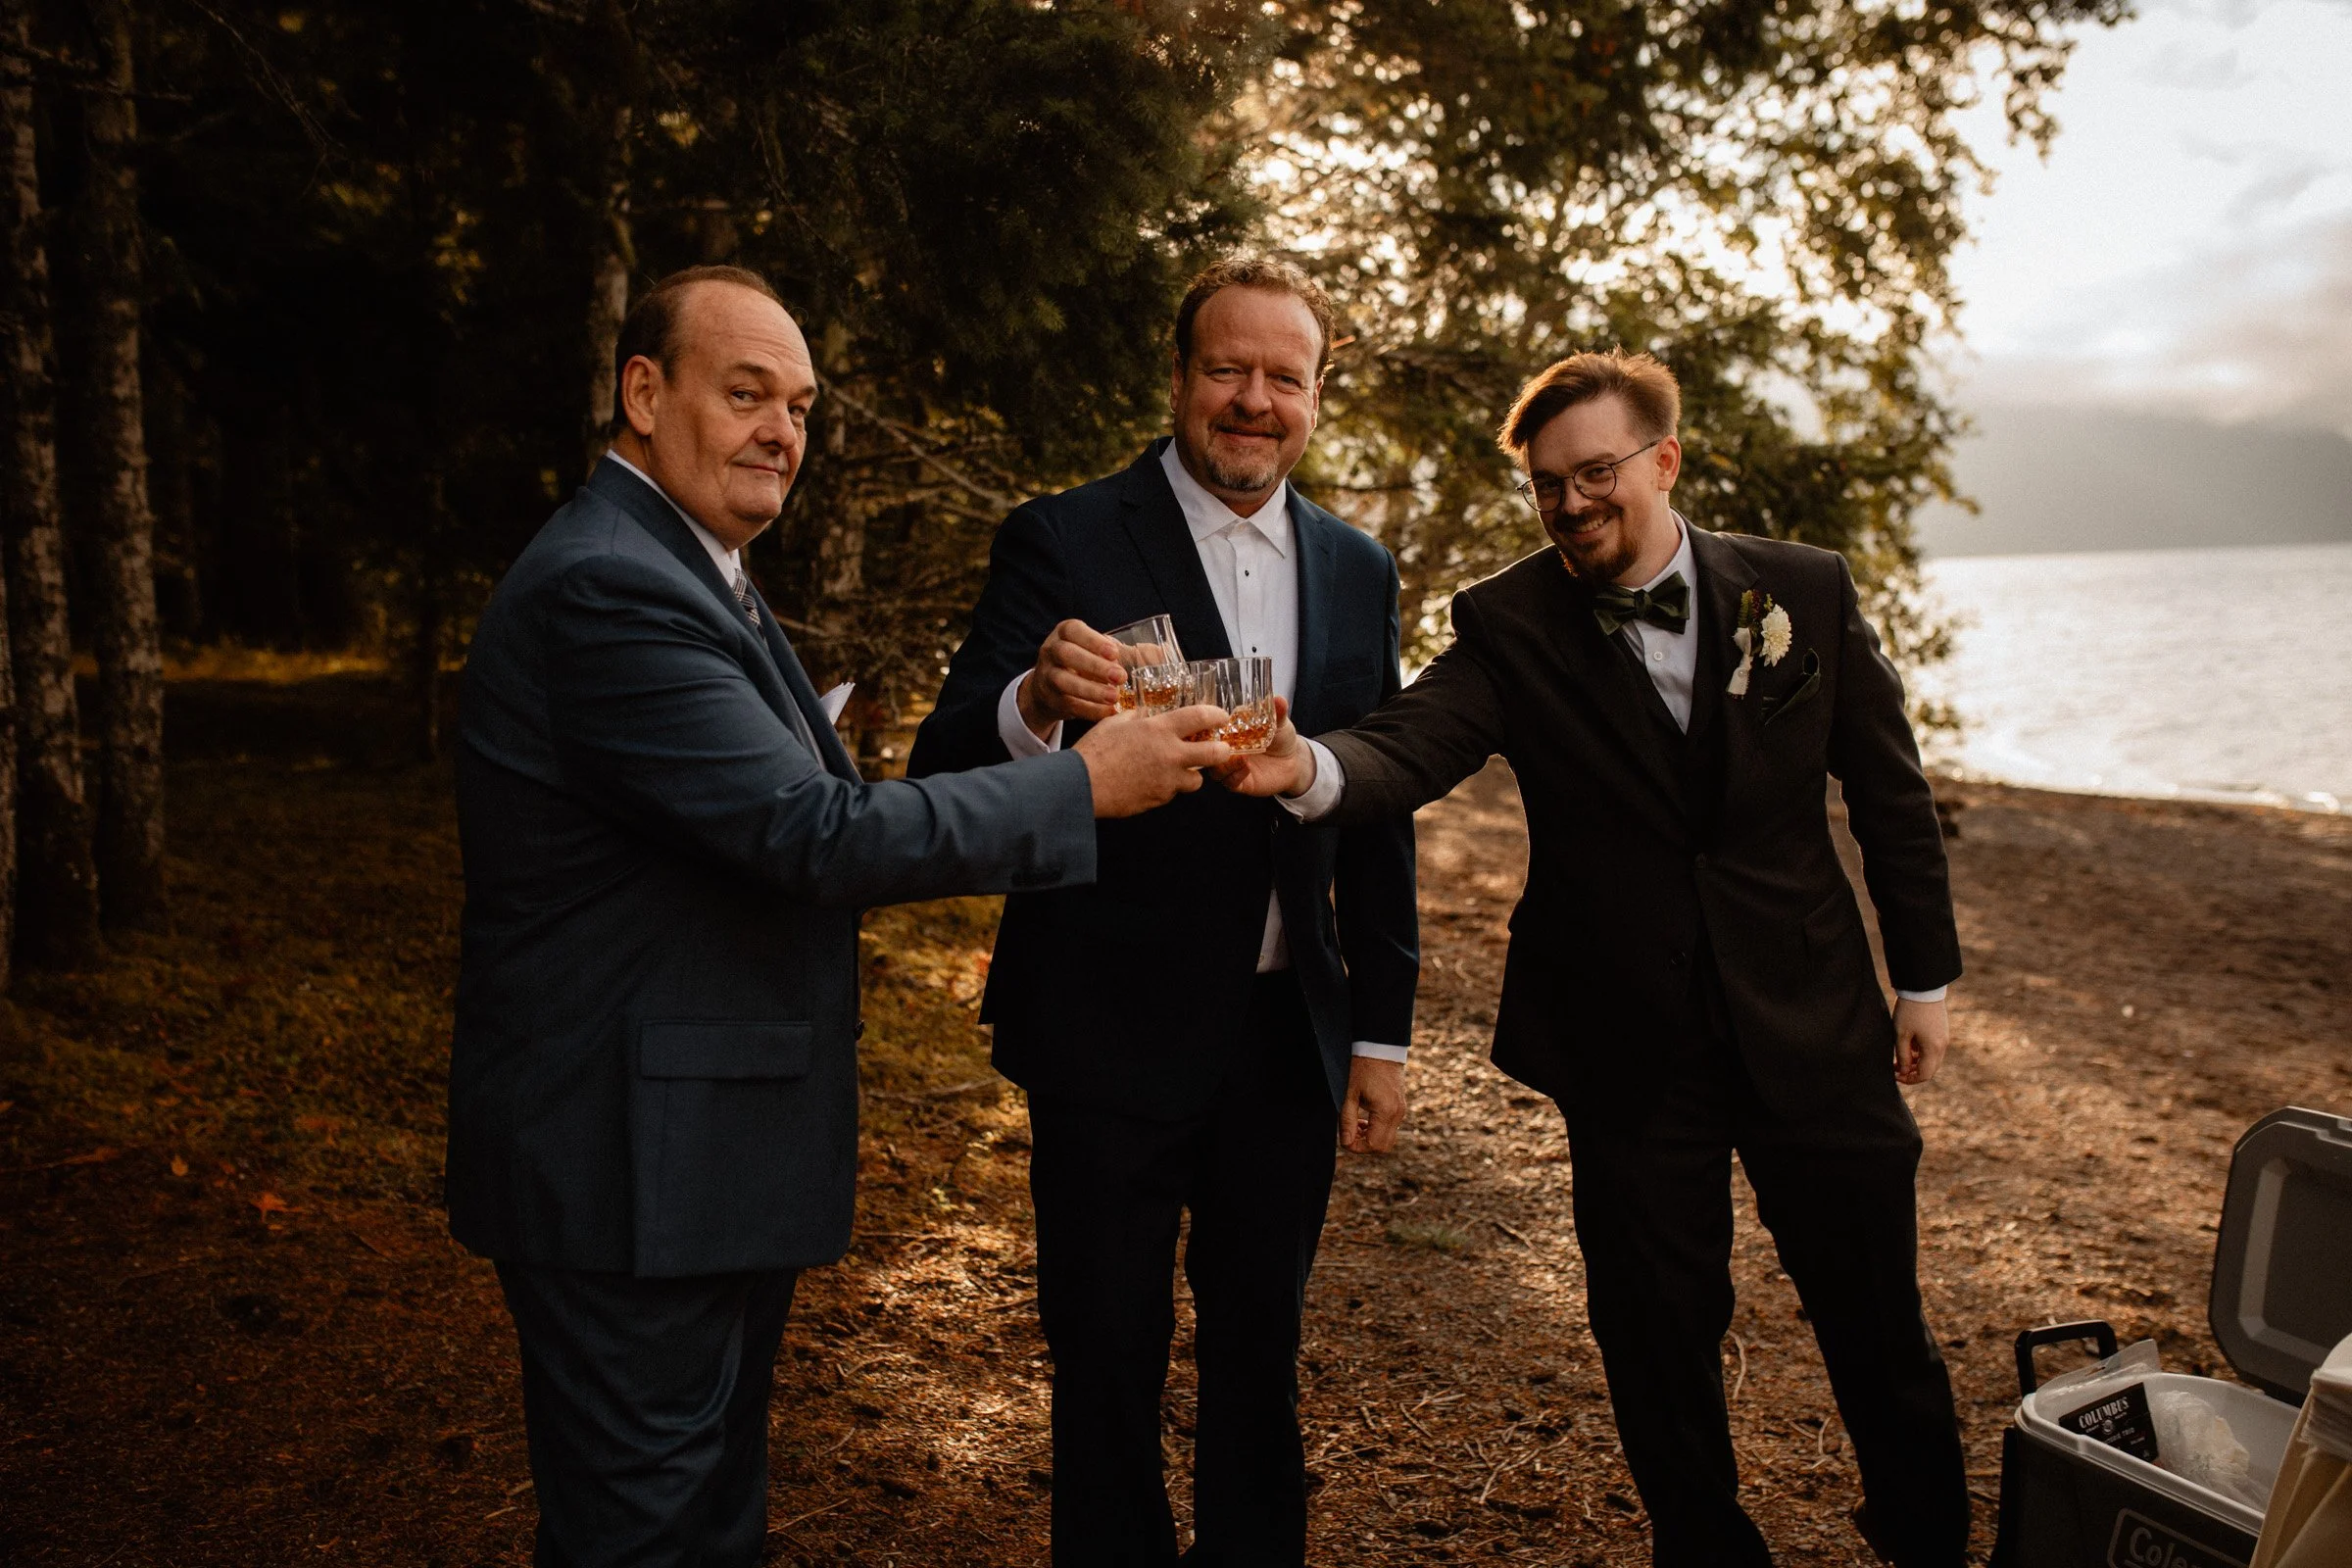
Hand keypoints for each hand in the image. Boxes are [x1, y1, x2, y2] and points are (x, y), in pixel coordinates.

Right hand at [1018, 620, 1125, 735]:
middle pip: (1066, 654)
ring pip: (1063, 681)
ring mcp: (1046, 676)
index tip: (1114, 653)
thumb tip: (1152, 654)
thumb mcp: (1093, 650)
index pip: (1073, 630)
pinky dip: (1090, 709)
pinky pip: (1069, 704)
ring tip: (1114, 696)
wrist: (1050, 687)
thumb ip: (1115, 652)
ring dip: (1091, 690)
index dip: (1093, 641)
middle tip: (1120, 676)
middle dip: (1094, 665)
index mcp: (1064, 633)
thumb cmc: (1082, 662)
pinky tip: (1108, 711)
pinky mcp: (1050, 700)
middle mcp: (1051, 651)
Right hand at [1073, 705, 1230, 817]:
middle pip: (1215, 753)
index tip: (1221, 717)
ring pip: (1197, 779)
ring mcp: (1167, 780)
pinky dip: (1169, 787)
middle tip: (1221, 748)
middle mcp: (1170, 754)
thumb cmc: (1095, 751)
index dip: (1216, 715)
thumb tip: (1146, 715)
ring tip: (1178, 769)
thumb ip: (1138, 717)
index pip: (1201, 717)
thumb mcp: (1116, 722)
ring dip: (1192, 773)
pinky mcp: (1160, 799)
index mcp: (1159, 729)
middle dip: (1222, 750)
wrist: (1082, 785)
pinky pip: (1174, 792)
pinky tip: (1153, 780)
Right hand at [1212, 697, 1316, 797]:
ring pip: (1214, 769)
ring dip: (1223, 764)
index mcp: (1229, 731)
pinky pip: (1229, 782)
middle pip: (1206, 751)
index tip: (1213, 723)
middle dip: (1208, 748)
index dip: (1207, 727)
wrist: (1294, 761)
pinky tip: (1246, 766)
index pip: (1209, 729)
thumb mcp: (1279, 722)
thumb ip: (1277, 712)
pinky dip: (1235, 774)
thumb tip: (1278, 699)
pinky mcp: (1239, 781)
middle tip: (1221, 742)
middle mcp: (1226, 749)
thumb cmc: (1281, 738)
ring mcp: (1231, 766)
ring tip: (1239, 756)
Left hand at [1341, 1056, 1404, 1152]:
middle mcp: (1397, 1114)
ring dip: (1371, 1138)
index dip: (1356, 1147)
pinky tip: (1365, 1118)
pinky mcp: (1401, 1106)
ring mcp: (1401, 1111)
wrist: (1380, 1048)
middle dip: (1364, 1145)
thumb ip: (1347, 1120)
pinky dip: (1378, 1129)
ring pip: (1388, 1139)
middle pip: (1383, 1146)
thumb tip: (1346, 1142)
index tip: (1344, 1138)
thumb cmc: (1363, 1068)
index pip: (1373, 1145)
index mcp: (1386, 1111)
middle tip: (1350, 1133)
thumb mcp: (1350, 1094)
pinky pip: (1391, 1128)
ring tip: (1356, 1123)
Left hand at [1893, 997, 1948, 1084]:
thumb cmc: (1909, 1011)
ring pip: (1932, 1059)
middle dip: (1913, 1072)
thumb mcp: (1901, 1034)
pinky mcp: (1942, 1031)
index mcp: (1933, 1049)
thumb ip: (1902, 1055)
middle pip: (1930, 1069)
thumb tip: (1903, 1071)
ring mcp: (1944, 1038)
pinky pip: (1933, 1049)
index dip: (1909, 1079)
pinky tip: (1908, 1046)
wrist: (1923, 988)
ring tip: (1899, 1058)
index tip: (1895, 1075)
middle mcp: (1942, 1046)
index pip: (1924, 1074)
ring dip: (1916, 1063)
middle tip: (1896, 1069)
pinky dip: (1921, 1053)